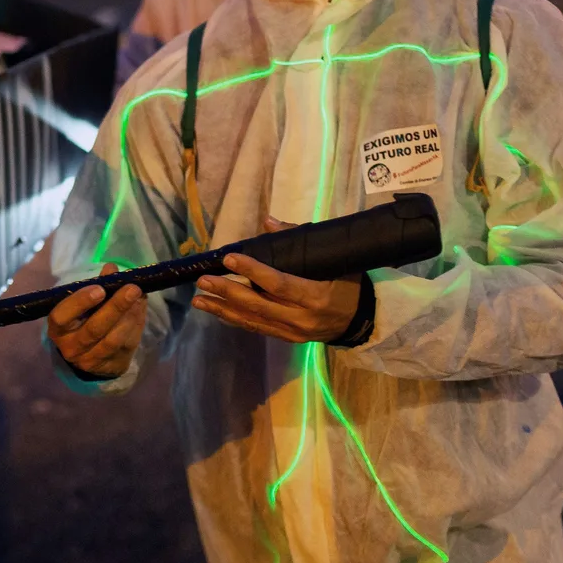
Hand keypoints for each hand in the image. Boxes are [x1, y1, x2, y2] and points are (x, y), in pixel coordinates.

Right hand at [47, 263, 147, 379]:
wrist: (90, 356)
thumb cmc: (83, 320)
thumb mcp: (84, 304)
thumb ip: (98, 285)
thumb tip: (112, 268)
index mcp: (58, 328)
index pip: (61, 316)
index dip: (79, 302)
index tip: (99, 288)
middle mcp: (71, 347)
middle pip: (94, 329)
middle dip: (115, 307)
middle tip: (132, 288)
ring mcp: (91, 360)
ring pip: (113, 340)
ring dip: (130, 316)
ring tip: (139, 296)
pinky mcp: (112, 367)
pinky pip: (127, 345)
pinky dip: (136, 325)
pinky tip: (141, 308)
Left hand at [192, 252, 362, 343]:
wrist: (363, 321)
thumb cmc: (348, 283)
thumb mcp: (333, 260)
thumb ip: (300, 239)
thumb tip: (268, 222)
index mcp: (316, 296)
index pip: (278, 283)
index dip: (252, 271)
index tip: (229, 258)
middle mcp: (303, 318)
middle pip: (258, 305)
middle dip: (228, 292)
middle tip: (203, 280)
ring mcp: (294, 332)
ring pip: (253, 321)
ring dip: (223, 310)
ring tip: (199, 299)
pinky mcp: (288, 339)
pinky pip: (257, 329)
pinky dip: (235, 320)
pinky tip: (217, 311)